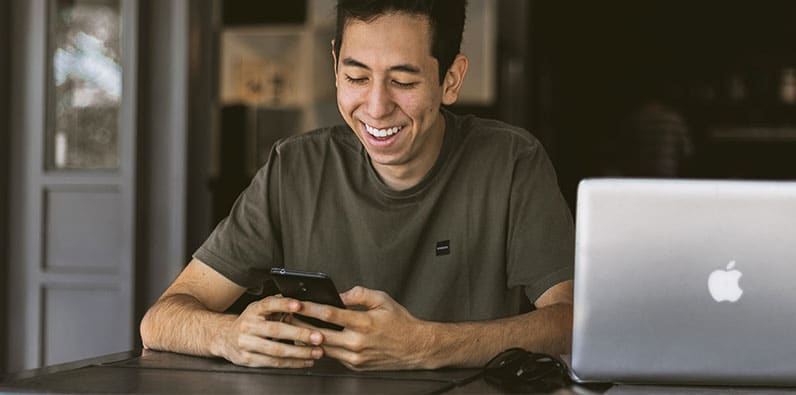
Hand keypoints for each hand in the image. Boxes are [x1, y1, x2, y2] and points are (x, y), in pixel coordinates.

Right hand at [217, 296, 324, 367]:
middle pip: (275, 330)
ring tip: (317, 352)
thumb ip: (278, 303)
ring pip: (276, 350)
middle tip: (318, 336)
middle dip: (299, 334)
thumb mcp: (260, 309)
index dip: (284, 304)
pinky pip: (273, 363)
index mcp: (254, 310)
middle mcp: (249, 326)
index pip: (269, 304)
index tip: (299, 305)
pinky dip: (292, 363)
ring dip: (299, 353)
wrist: (224, 337)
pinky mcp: (248, 359)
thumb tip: (303, 297)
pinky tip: (305, 361)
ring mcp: (246, 344)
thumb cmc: (250, 321)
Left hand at [296, 286, 435, 370]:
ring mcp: (356, 357)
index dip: (309, 308)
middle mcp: (358, 342)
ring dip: (309, 338)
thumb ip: (359, 294)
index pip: (329, 314)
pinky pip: (334, 356)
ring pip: (324, 348)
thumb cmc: (400, 323)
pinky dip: (324, 347)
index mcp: (364, 322)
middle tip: (288, 316)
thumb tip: (340, 294)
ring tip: (298, 327)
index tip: (296, 303)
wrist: (415, 347)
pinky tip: (317, 339)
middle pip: (320, 334)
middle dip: (301, 324)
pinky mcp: (355, 366)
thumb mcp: (383, 299)